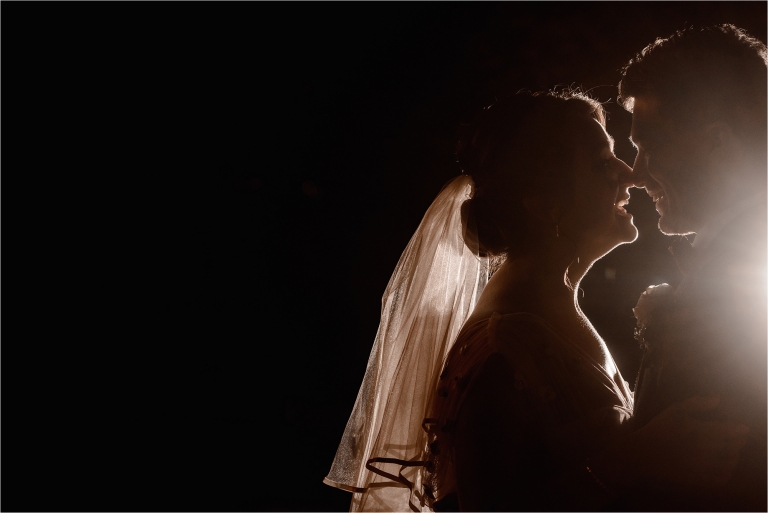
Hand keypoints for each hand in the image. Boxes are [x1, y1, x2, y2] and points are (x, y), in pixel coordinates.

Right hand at [631, 396, 749, 486]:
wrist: (643, 453)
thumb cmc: (658, 429)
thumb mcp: (674, 410)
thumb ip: (696, 403)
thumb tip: (718, 400)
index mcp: (699, 430)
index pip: (728, 430)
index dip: (739, 430)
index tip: (744, 429)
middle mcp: (703, 448)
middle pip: (731, 446)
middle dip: (738, 443)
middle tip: (739, 440)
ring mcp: (701, 465)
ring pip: (729, 463)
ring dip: (734, 457)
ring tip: (733, 453)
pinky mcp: (697, 478)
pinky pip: (720, 478)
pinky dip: (727, 473)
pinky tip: (724, 468)